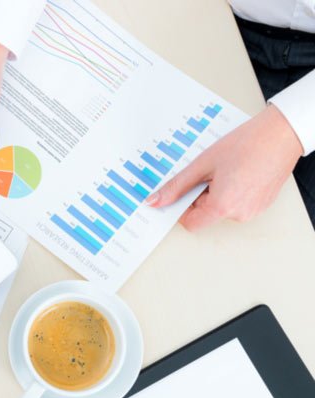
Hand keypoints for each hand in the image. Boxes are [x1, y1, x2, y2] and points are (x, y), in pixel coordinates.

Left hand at [146, 105, 303, 230]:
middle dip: (200, 195)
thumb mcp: (202, 164)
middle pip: (206, 214)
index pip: (190, 223)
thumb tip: (155, 201)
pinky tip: (237, 171)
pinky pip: (236, 203)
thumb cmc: (248, 144)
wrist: (283, 133)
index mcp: (223, 206)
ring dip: (215, 192)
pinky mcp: (261, 204)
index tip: (180, 191)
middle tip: (207, 172)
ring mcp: (253, 210)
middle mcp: (240, 214)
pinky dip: (230, 191)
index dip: (181, 207)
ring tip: (225, 169)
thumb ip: (176, 186)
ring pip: (221, 208)